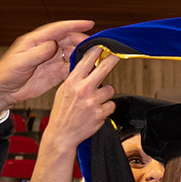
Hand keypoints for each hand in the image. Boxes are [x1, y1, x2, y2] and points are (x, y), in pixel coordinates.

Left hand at [0, 20, 94, 115]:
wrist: (4, 91)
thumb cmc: (6, 74)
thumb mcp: (20, 62)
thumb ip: (37, 53)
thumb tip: (52, 45)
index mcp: (36, 40)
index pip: (58, 29)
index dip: (74, 25)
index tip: (89, 23)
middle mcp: (45, 48)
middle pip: (68, 40)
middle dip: (81, 41)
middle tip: (93, 46)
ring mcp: (50, 60)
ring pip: (70, 53)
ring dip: (81, 55)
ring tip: (92, 58)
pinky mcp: (53, 73)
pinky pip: (69, 68)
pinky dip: (77, 68)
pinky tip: (85, 70)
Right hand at [27, 48, 118, 181]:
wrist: (61, 135)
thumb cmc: (62, 113)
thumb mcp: (63, 91)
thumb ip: (75, 78)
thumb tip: (88, 64)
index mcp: (72, 81)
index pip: (87, 59)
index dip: (98, 51)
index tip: (104, 46)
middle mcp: (83, 89)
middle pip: (105, 68)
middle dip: (113, 60)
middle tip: (118, 56)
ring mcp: (92, 102)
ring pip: (110, 90)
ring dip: (105, 95)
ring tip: (94, 102)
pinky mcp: (100, 113)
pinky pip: (111, 105)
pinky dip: (106, 108)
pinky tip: (96, 112)